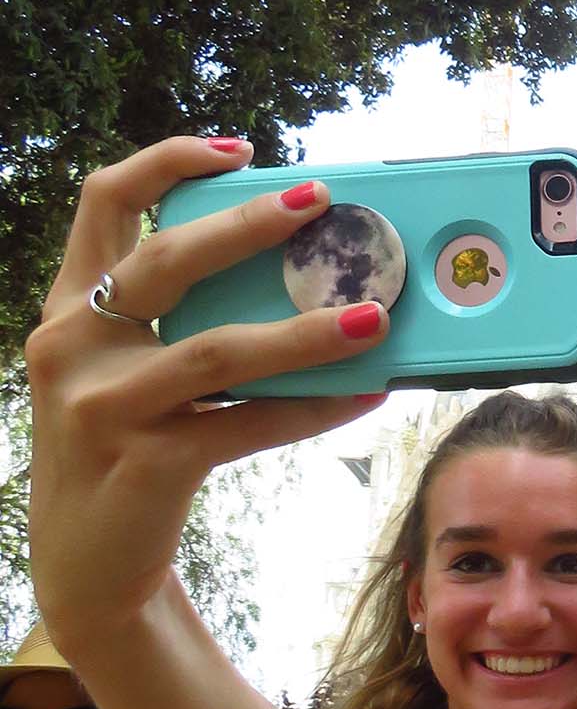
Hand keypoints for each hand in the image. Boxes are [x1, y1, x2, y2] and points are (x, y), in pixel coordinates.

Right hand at [26, 136, 391, 636]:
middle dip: (248, 225)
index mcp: (69, 306)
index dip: (169, 161)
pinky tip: (366, 392)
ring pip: (219, 350)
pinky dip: (314, 407)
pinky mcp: (149, 462)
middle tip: (320, 202)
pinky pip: (249, 423)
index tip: (242, 150)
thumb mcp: (128, 367)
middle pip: (166, 261)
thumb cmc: (128, 440)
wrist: (87, 558)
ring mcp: (105, 407)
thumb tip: (302, 271)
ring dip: (305, 332)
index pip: (104, 202)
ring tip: (374, 317)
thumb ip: (180, 317)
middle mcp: (74, 346)